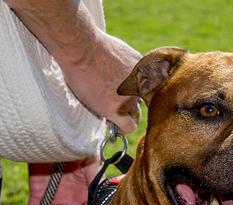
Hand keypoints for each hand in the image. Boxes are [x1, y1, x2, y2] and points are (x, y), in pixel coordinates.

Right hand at [4, 1, 141, 134]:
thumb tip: (129, 82)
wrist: (82, 49)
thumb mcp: (124, 53)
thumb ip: (131, 69)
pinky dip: (123, 128)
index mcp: (147, 70)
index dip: (138, 95)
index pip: (150, 90)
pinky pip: (128, 126)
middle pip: (142, 104)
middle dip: (130, 106)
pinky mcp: (116, 109)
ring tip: (107, 108)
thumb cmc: (97, 47)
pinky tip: (115, 126)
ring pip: (134, 116)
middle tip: (114, 104)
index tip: (128, 97)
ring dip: (123, 115)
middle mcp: (142, 85)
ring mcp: (130, 98)